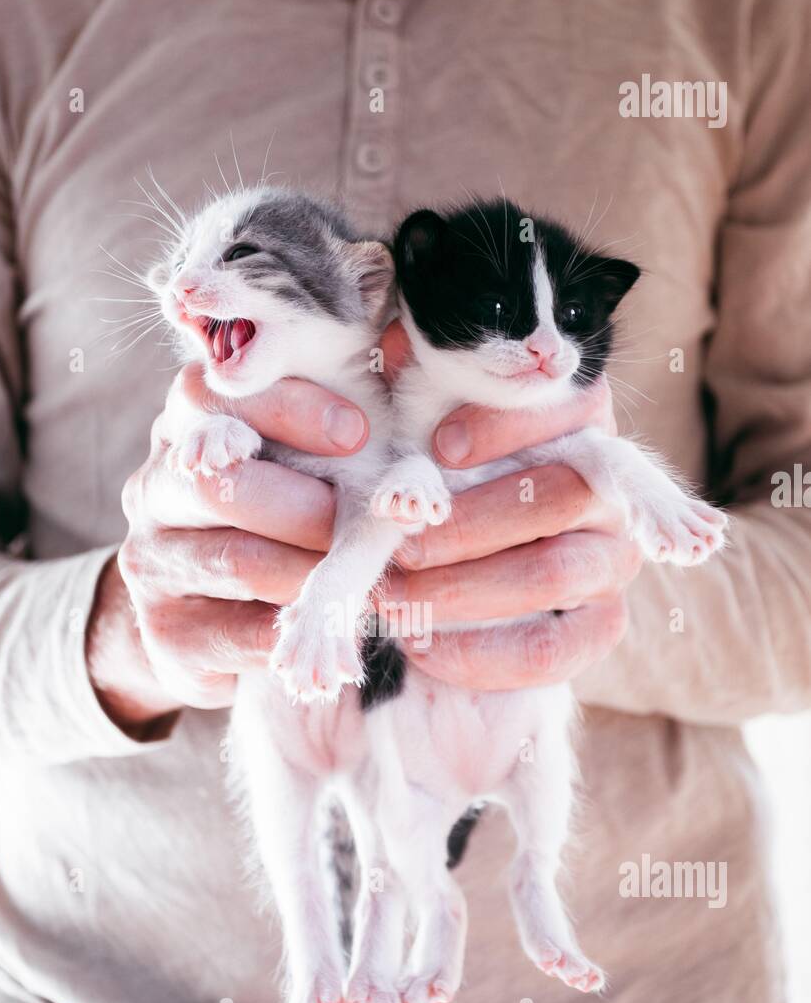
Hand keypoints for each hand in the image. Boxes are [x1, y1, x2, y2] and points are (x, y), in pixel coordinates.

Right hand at [87, 362, 366, 729]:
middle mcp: (152, 489)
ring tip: (357, 581)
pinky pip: (242, 631)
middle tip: (361, 527)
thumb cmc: (277, 520)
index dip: (286, 409)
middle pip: (222, 487)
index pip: (210, 396)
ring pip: (242, 563)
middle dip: (309, 509)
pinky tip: (325, 625)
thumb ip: (338, 438)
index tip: (357, 433)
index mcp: (184, 428)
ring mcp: (150, 562)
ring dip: (312, 573)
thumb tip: (404, 451)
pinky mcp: (164, 631)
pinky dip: (298, 630)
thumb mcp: (300, 464)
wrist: (203, 619)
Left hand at [378, 328, 641, 688]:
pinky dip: (480, 655)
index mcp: (577, 422)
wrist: (453, 570)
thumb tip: (391, 347)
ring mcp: (613, 559)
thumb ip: (415, 381)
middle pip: (563, 497)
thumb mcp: (419, 420)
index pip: (574, 407)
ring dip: (463, 590)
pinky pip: (552, 649)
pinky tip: (422, 647)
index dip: (507, 425)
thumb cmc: (436, 474)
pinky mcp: (600, 625)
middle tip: (399, 544)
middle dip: (468, 524)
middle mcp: (610, 489)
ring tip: (395, 598)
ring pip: (555, 574)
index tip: (438, 445)